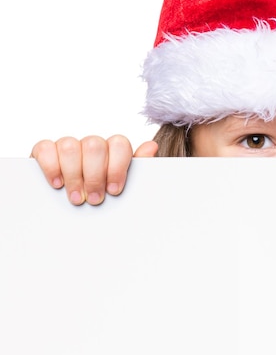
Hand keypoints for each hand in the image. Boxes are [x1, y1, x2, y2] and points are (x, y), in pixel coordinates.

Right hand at [31, 135, 157, 205]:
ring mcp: (69, 146)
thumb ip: (138, 168)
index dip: (117, 167)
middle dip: (94, 176)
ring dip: (74, 175)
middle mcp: (92, 145)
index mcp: (113, 150)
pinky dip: (51, 166)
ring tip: (77, 198)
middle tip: (95, 199)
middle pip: (94, 145)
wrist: (74, 209)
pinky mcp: (45, 152)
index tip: (114, 190)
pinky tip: (57, 184)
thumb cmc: (104, 195)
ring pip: (70, 146)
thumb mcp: (123, 187)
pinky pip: (45, 147)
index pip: (119, 144)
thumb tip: (152, 146)